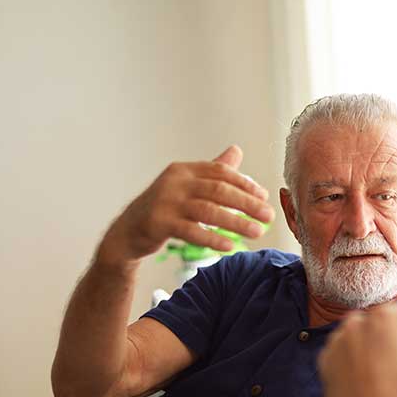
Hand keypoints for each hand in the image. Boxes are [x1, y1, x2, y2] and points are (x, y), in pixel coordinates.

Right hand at [97, 145, 275, 265]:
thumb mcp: (187, 185)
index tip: (265, 197)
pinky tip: (229, 246)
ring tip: (257, 232)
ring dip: (236, 222)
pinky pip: (190, 231)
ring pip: (208, 211)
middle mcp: (175, 182)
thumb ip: (212, 170)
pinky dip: (212, 239)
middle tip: (269, 216)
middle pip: (219, 190)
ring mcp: (165, 202)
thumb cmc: (164, 208)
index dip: (245, 184)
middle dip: (247, 203)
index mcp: (185, 170)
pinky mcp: (157, 223)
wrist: (128, 231)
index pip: (221, 172)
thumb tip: (236, 150)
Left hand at [318, 297, 396, 396]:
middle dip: (394, 338)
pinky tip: (367, 384)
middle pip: (385, 322)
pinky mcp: (325, 360)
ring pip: (365, 335)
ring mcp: (338, 341)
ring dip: (374, 349)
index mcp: (387, 314)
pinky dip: (356, 362)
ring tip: (384, 380)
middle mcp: (357, 320)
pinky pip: (348, 352)